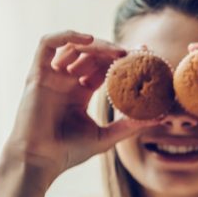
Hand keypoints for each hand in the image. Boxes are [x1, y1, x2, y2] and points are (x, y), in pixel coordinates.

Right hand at [3, 31, 154, 184]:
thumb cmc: (68, 152)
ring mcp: (51, 76)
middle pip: (91, 54)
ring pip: (74, 47)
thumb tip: (160, 117)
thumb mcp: (106, 137)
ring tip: (118, 53)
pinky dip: (67, 36)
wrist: (39, 160)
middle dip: (113, 50)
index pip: (103, 68)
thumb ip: (130, 126)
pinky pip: (47, 44)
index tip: (144, 55)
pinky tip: (89, 41)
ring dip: (97, 46)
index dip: (122, 59)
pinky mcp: (37, 74)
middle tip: (135, 52)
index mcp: (80, 93)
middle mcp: (65, 81)